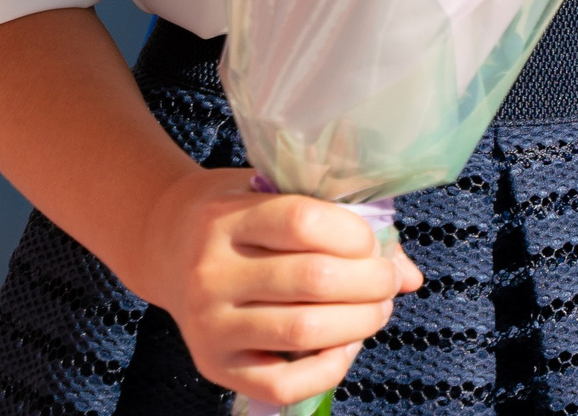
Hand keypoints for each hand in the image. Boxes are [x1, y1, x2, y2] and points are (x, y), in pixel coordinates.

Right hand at [126, 168, 419, 405]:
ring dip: (359, 322)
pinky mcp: (214, 366)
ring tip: (378, 309)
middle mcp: (212, 273)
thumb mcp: (274, 195)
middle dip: (370, 282)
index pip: (302, 221)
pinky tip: (345, 345)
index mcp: (227, 219)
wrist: (167, 246)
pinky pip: (282, 382)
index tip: (373, 241)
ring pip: (302, 331)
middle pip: (311, 279)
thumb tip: (410, 275)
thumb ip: (337, 223)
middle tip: (388, 281)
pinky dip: (328, 367)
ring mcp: (210, 324)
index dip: (353, 233)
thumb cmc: (238, 216)